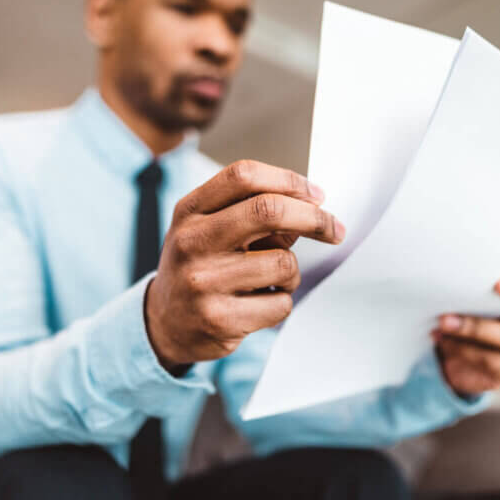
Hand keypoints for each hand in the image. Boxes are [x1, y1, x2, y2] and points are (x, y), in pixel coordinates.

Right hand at [145, 160, 344, 369]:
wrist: (164, 324)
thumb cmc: (199, 265)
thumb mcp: (210, 229)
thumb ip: (253, 213)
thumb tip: (312, 209)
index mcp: (190, 210)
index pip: (244, 176)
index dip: (289, 180)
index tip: (316, 196)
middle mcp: (192, 241)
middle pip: (268, 211)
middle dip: (313, 218)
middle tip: (335, 229)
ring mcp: (203, 282)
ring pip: (283, 263)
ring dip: (292, 272)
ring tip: (272, 281)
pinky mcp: (219, 319)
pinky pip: (280, 304)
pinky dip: (281, 302)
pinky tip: (257, 305)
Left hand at [432, 248, 499, 394]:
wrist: (461, 360)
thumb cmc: (469, 315)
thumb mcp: (472, 297)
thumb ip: (474, 284)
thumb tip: (446, 266)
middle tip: (498, 284)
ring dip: (474, 328)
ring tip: (444, 321)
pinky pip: (495, 362)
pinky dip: (465, 350)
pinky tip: (443, 341)